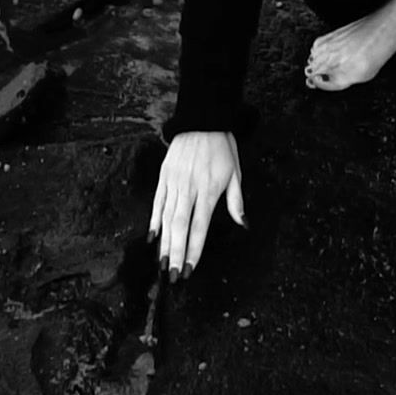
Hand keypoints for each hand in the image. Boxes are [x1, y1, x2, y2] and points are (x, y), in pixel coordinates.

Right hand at [149, 130, 244, 280]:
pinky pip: (157, 202)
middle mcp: (189, 188)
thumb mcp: (236, 172)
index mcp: (209, 189)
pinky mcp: (163, 176)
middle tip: (172, 275)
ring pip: (166, 218)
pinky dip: (153, 221)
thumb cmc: (222, 147)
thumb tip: (242, 224)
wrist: (202, 119)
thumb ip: (236, 201)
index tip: (189, 269)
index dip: (194, 250)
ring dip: (164, 243)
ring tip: (161, 264)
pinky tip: (152, 238)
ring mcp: (174, 182)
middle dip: (175, 253)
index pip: (199, 227)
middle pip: (179, 227)